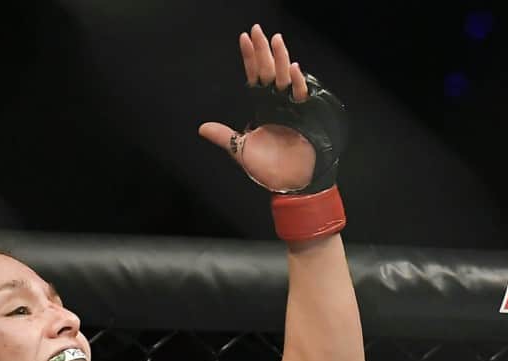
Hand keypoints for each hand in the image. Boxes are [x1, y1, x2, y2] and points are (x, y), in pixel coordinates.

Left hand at [199, 25, 316, 192]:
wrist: (290, 183)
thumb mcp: (241, 150)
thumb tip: (202, 128)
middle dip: (264, 50)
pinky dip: (298, 82)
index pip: (254, 77)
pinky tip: (292, 69)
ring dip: (281, 59)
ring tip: (275, 40)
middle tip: (258, 30)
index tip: (243, 39)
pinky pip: (302, 95)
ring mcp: (292, 107)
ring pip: (285, 77)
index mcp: (262, 106)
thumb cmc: (269, 168)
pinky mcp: (306, 115)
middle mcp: (277, 103)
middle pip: (269, 71)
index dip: (249, 58)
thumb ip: (224, 137)